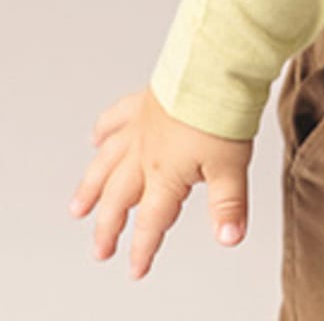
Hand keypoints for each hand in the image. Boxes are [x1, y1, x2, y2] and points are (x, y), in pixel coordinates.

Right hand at [70, 88, 252, 278]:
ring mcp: (141, 127)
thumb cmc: (222, 112)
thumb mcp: (232, 166)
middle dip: (109, 228)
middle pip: (119, 199)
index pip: (151, 222)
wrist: (214, 67)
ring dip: (91, 188)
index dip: (144, 248)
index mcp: (165, 175)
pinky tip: (96, 137)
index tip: (136, 268)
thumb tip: (229, 238)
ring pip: (106, 164)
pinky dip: (103, 129)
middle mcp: (145, 154)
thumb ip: (228, 205)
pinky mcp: (144, 101)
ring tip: (78, 207)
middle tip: (101, 249)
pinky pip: (115, 118)